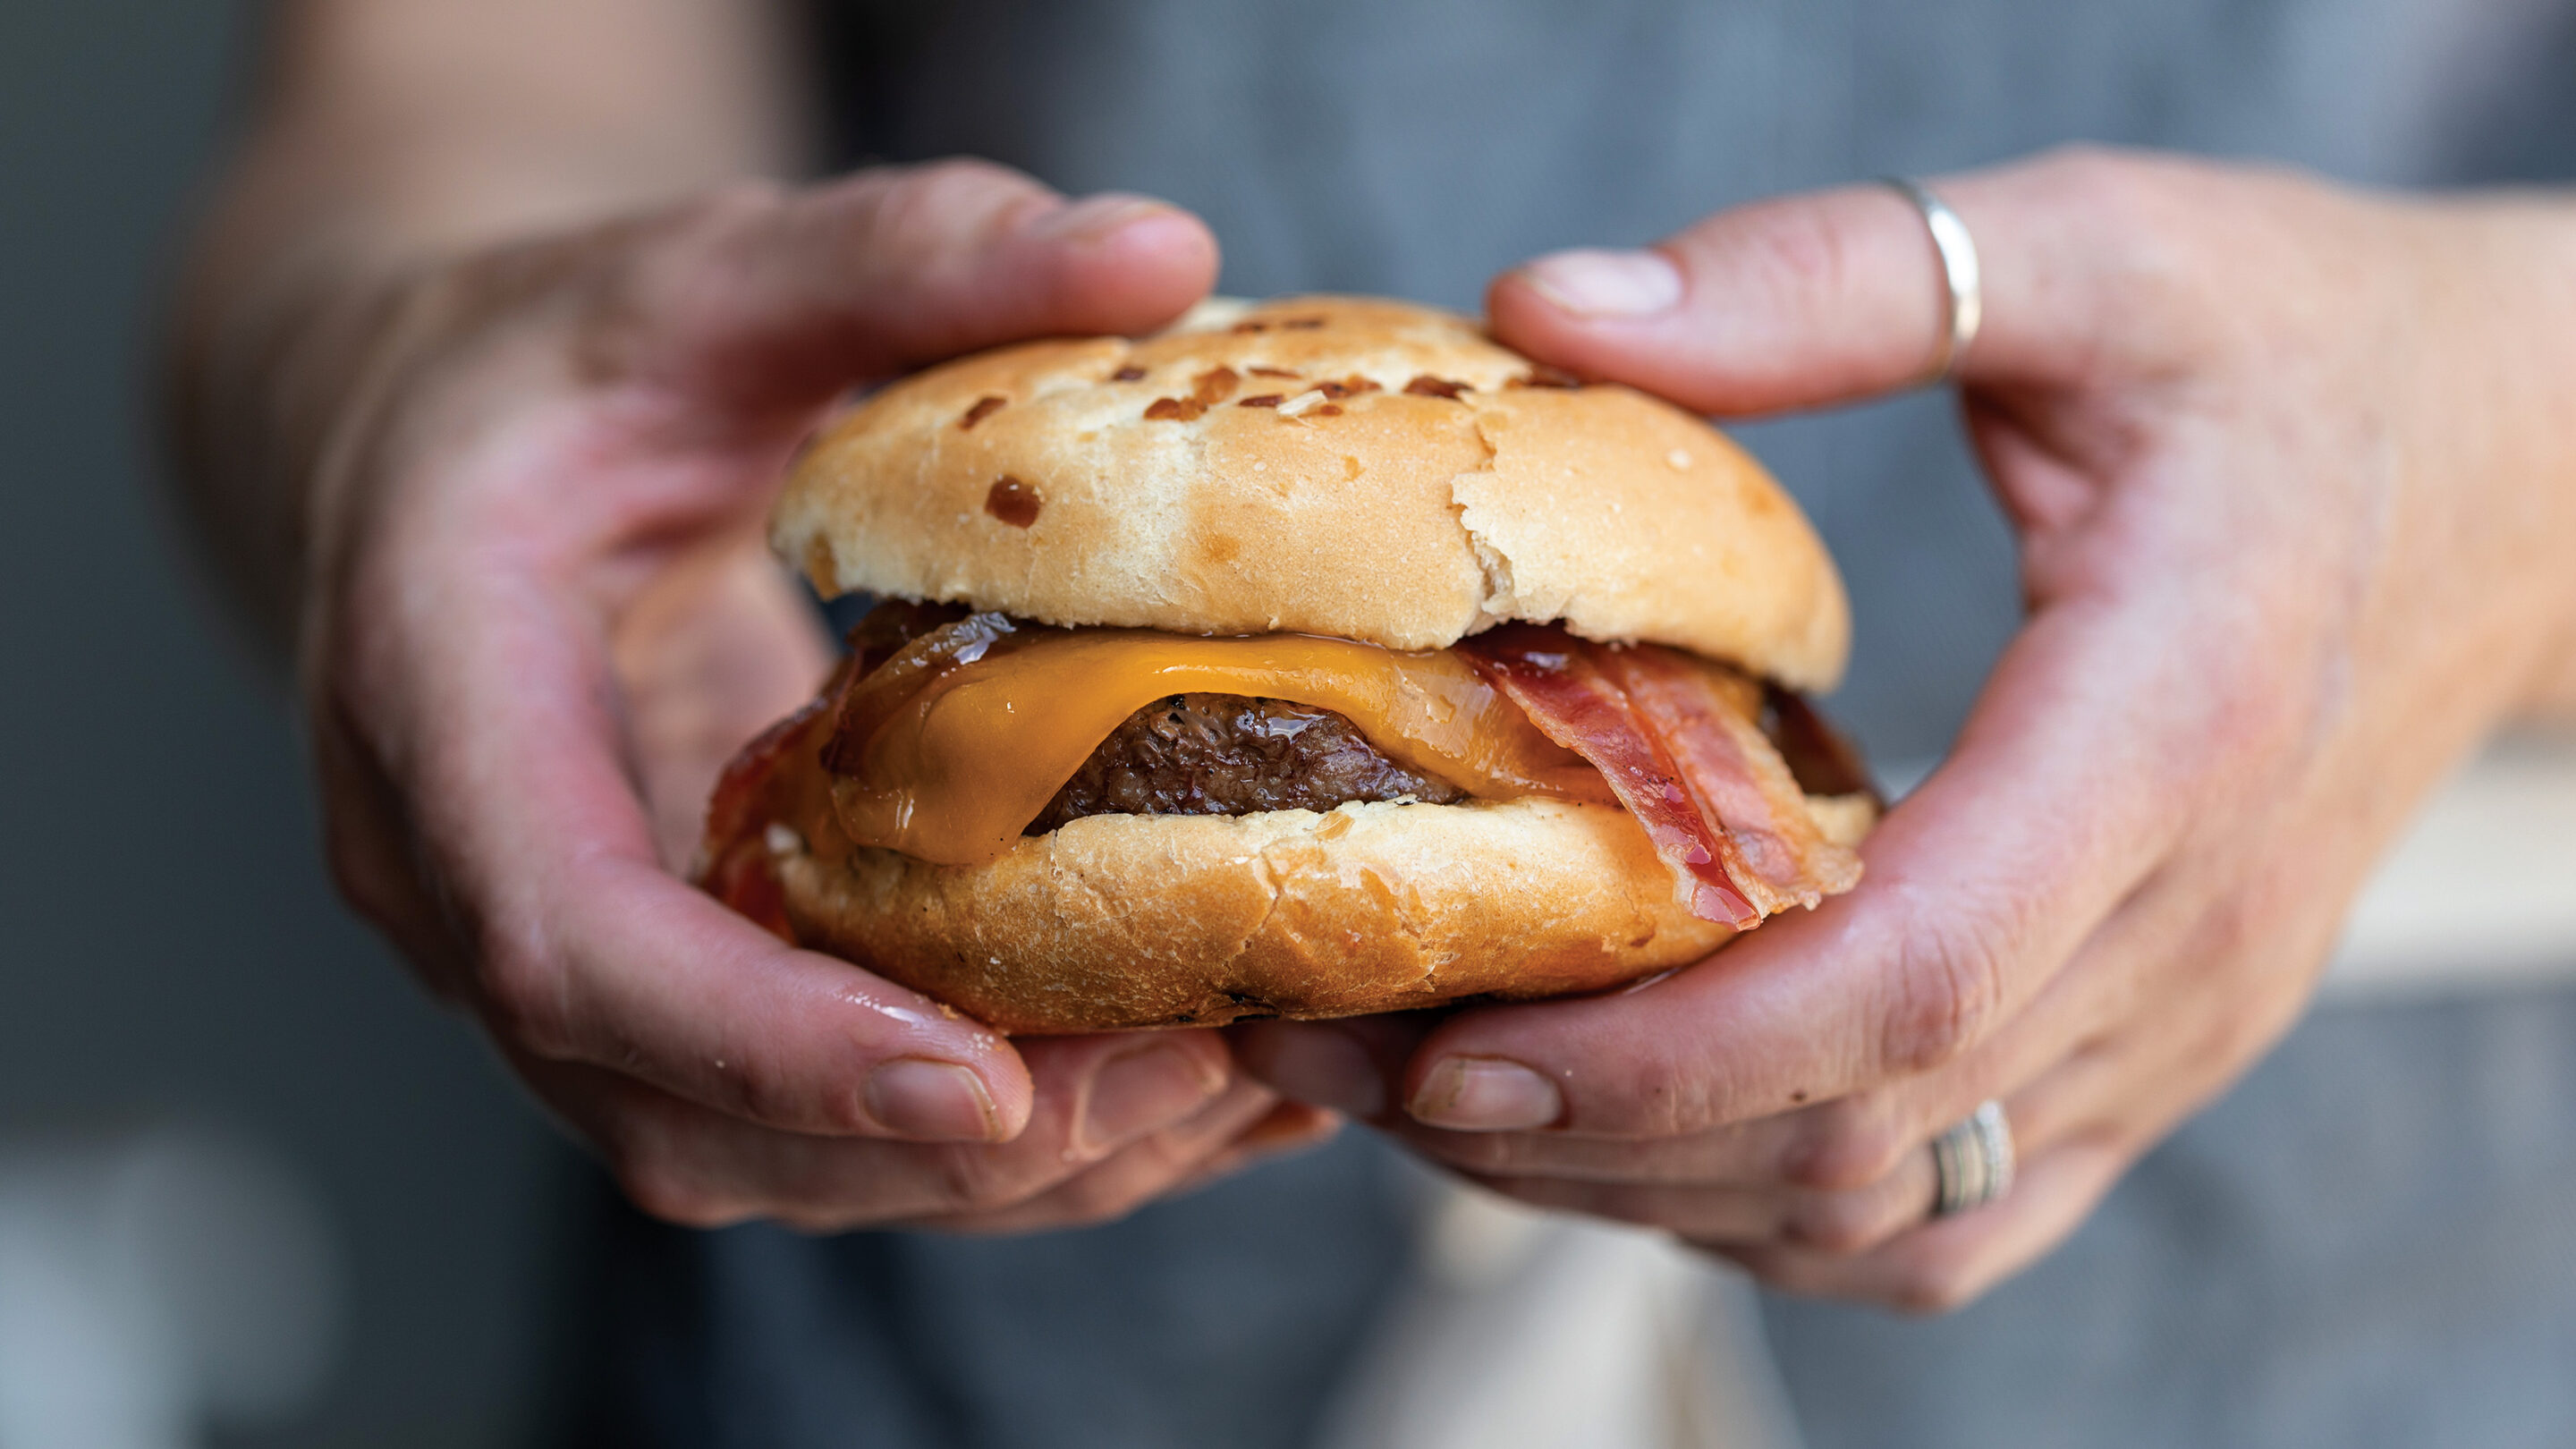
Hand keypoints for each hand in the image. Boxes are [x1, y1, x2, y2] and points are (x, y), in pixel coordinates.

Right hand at [301, 159, 1331, 1231]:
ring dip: (973, 1166)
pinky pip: (795, 1111)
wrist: (427, 441)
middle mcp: (470, 878)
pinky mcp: (656, 981)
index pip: (570, 940)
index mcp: (437, 698)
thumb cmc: (560, 361)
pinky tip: (1155, 1069)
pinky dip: (972, 1127)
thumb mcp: (715, 271)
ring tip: (1207, 1091)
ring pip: (745, 1152)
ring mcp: (556, 951)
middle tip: (1178, 1084)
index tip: (978, 1086)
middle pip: (675, 1106)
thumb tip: (1159, 247)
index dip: (768, 1040)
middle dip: (926, 1139)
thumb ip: (908, 255)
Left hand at [1240, 148, 2575, 1307]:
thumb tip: (1553, 311)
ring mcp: (2180, 1019)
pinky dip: (1773, 1208)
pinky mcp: (2159, 1046)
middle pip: (1857, 1135)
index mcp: (2169, 735)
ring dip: (1646, 1186)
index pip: (1912, 981)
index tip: (1455, 1055)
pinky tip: (1635, 1135)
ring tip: (1441, 1098)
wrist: (2527, 473)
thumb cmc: (2303, 352)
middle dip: (1580, 1138)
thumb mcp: (2095, 251)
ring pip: (1886, 1211)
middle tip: (1351, 1062)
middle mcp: (2184, 930)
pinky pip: (1957, 1215)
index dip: (1670, 1054)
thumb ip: (1835, 278)